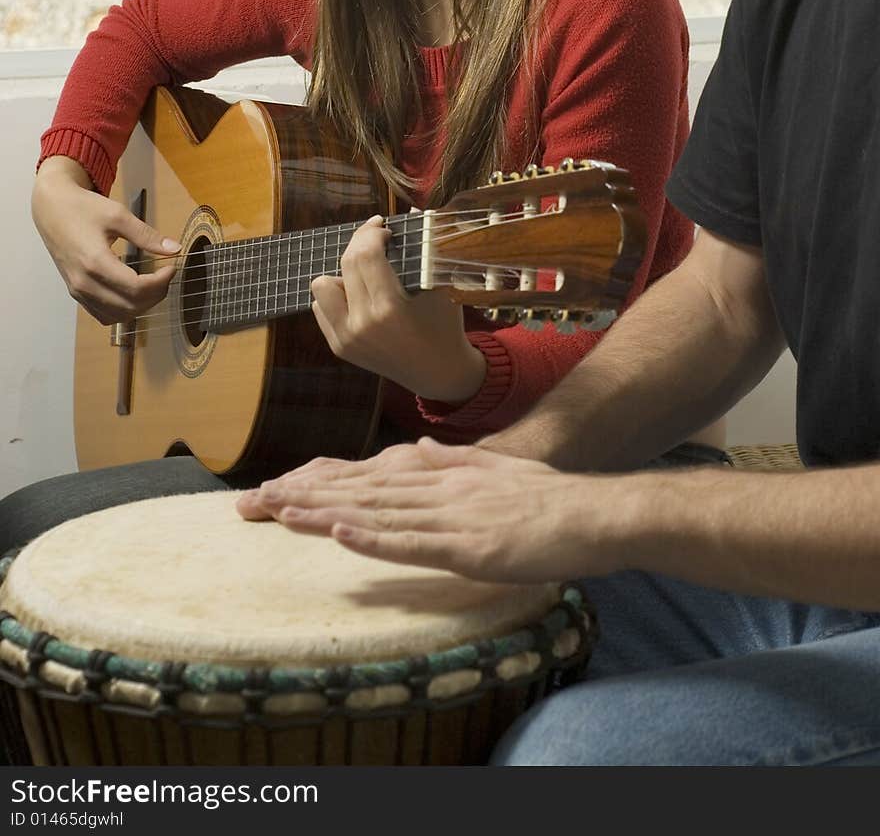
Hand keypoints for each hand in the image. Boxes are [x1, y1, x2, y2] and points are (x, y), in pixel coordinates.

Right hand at [32, 156, 179, 323]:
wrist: (51, 209)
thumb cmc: (82, 208)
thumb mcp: (118, 215)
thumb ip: (147, 235)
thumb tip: (175, 249)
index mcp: (95, 262)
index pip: (137, 288)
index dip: (161, 282)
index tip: (172, 268)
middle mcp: (84, 283)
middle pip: (130, 306)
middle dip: (156, 294)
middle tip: (165, 276)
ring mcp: (78, 291)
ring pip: (117, 316)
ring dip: (141, 306)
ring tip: (152, 285)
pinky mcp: (75, 292)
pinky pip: (103, 315)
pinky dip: (123, 310)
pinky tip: (133, 293)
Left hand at [238, 437, 619, 583]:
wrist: (593, 513)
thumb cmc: (550, 499)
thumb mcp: (495, 472)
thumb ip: (456, 461)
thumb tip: (422, 449)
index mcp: (442, 475)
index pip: (371, 477)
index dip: (324, 480)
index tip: (283, 483)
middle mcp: (438, 489)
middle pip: (362, 492)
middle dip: (308, 495)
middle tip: (257, 497)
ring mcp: (451, 516)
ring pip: (376, 514)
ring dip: (324, 514)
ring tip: (279, 512)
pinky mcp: (467, 546)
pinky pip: (413, 543)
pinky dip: (374, 538)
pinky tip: (341, 532)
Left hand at [309, 215, 485, 401]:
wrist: (439, 372)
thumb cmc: (444, 326)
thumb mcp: (438, 287)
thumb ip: (421, 251)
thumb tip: (410, 213)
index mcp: (389, 308)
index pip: (366, 254)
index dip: (372, 233)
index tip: (384, 227)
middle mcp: (362, 324)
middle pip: (345, 263)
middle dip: (360, 242)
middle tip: (377, 239)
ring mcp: (347, 338)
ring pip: (322, 286)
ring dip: (341, 273)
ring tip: (365, 276)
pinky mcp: (339, 347)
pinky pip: (321, 308)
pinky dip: (337, 296)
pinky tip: (359, 298)